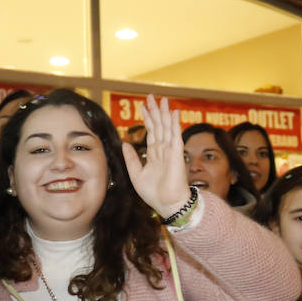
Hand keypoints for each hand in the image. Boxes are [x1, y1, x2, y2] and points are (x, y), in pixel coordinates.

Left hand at [122, 94, 190, 217]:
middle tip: (151, 96)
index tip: (143, 106)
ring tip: (162, 99)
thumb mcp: (136, 173)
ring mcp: (171, 150)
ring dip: (164, 113)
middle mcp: (163, 150)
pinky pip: (175, 135)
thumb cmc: (153, 193)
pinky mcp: (177, 153)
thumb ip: (131, 158)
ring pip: (166, 127)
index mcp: (155, 154)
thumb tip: (125, 142)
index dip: (147, 119)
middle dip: (155, 111)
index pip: (151, 132)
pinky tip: (173, 112)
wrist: (166, 203)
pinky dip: (174, 123)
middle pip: (158, 126)